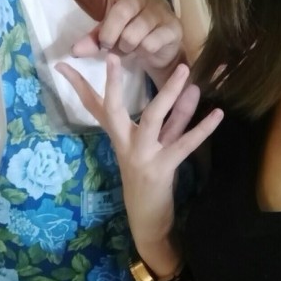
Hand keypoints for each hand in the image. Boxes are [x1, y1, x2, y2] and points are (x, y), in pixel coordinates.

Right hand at [57, 54, 222, 262]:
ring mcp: (141, 157)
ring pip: (152, 119)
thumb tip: (191, 88)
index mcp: (119, 137)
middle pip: (115, 109)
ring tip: (183, 71)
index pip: (96, 106)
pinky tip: (217, 114)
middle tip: (112, 57)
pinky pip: (184, 145)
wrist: (148, 222)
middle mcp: (125, 145)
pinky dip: (203, 129)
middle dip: (114, 83)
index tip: (63, 64)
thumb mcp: (159, 145)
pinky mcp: (161, 170)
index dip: (80, 85)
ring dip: (169, 93)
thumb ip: (174, 118)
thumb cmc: (151, 180)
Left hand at [71, 0, 183, 81]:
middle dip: (111, 36)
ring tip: (133, 47)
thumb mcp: (109, 37)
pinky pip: (149, 43)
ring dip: (127, 48)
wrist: (162, 55)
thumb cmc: (131, 39)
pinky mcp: (173, 26)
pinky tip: (149, 49)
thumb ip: (92, 40)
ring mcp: (159, 9)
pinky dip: (143, 53)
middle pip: (119, 12)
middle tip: (113, 45)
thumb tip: (75, 51)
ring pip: (133, 33)